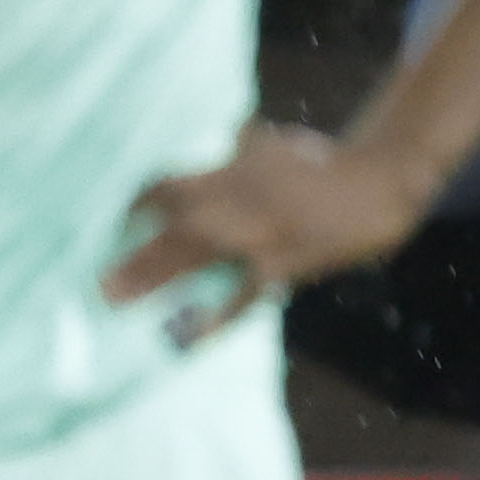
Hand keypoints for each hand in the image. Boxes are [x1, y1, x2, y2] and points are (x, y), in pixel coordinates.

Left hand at [105, 123, 441, 330]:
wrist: (381, 180)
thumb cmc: (327, 162)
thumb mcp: (274, 143)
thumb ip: (238, 147)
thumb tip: (215, 141)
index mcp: (233, 170)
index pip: (169, 186)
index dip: (134, 206)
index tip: (106, 224)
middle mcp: (239, 201)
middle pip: (174, 227)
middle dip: (135, 253)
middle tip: (98, 282)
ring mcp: (260, 234)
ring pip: (197, 257)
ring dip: (155, 278)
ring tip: (117, 299)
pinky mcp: (285, 262)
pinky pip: (244, 294)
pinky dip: (218, 316)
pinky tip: (192, 337)